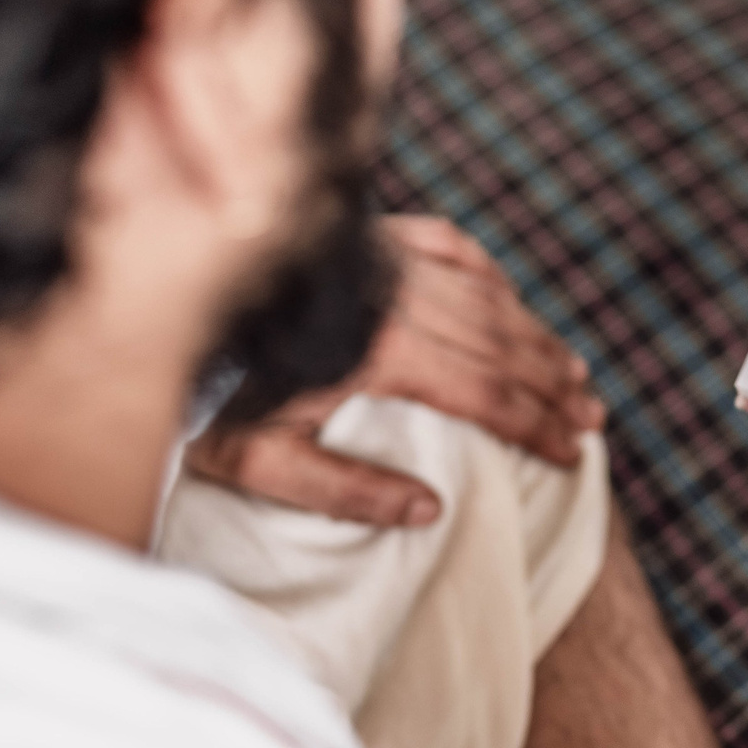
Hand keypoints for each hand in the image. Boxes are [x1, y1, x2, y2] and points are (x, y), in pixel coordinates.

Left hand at [183, 216, 602, 525]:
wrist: (156, 288)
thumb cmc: (200, 387)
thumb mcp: (258, 460)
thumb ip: (345, 489)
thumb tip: (428, 512)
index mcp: (381, 355)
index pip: (485, 396)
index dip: (535, 427)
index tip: (571, 451)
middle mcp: (396, 299)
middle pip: (500, 346)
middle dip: (551, 386)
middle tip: (591, 418)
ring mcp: (384, 260)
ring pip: (484, 296)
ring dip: (533, 336)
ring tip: (571, 370)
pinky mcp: (365, 235)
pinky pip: (447, 246)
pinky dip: (486, 273)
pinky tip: (506, 295)